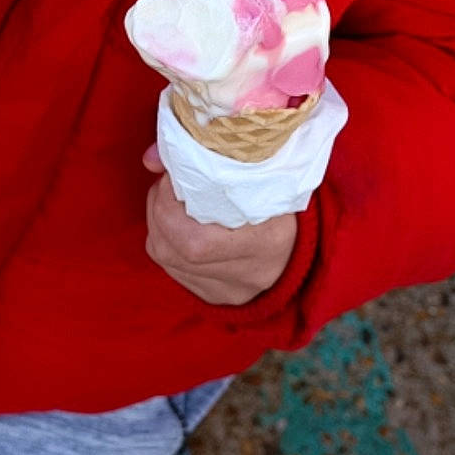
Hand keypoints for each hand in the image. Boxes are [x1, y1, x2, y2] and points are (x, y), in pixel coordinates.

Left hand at [143, 146, 296, 304]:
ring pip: (164, 257)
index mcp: (267, 243)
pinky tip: (177, 219)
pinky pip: (169, 267)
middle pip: (172, 250)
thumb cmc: (283, 199)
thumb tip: (149, 158)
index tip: (175, 173)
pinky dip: (164, 237)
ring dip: (157, 219)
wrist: (305, 248)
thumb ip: (212, 159)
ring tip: (172, 196)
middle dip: (158, 206)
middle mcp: (246, 276)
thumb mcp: (265, 173)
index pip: (195, 243)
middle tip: (169, 180)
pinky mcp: (212, 297)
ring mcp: (228, 292)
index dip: (170, 205)